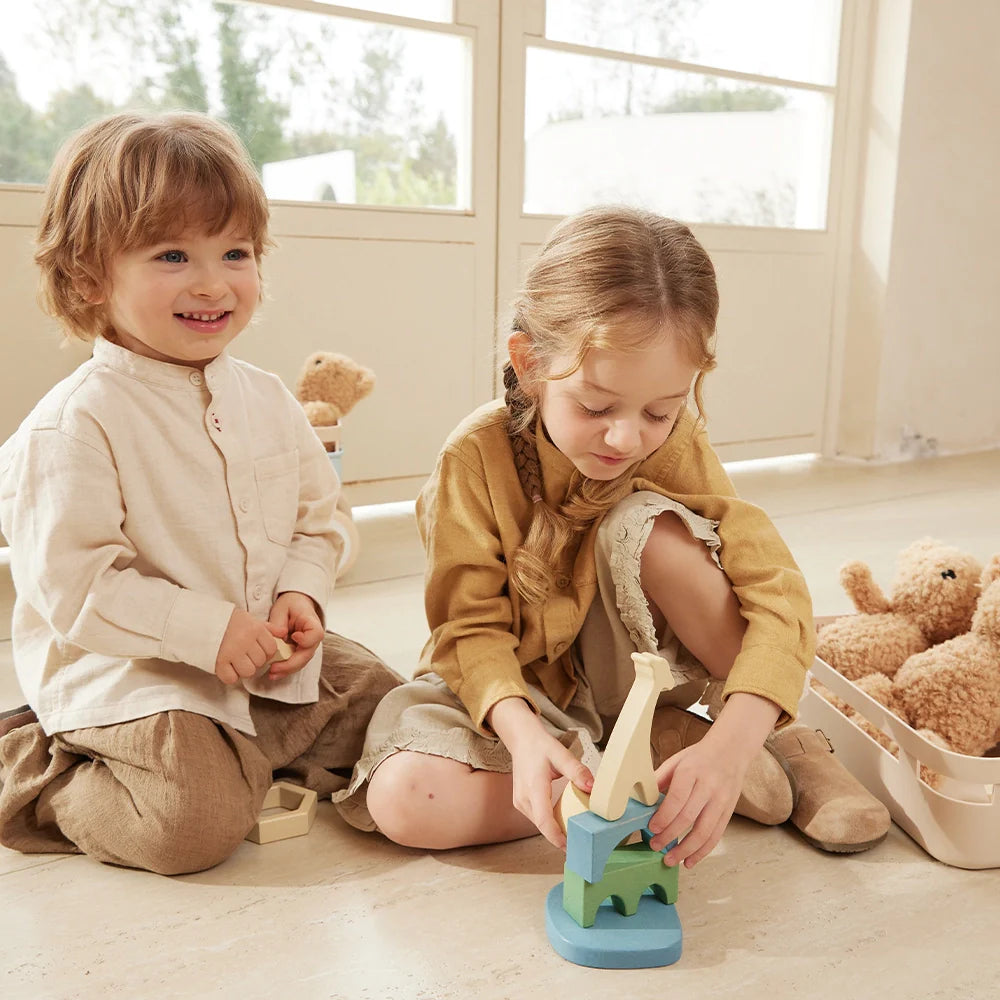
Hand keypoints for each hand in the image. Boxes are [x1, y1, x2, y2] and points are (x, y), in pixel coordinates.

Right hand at [215, 608, 285, 684]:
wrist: (204, 620)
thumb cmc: (229, 621)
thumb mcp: (251, 620)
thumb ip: (268, 628)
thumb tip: (284, 633)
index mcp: (255, 629)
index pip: (271, 649)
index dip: (266, 653)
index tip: (257, 651)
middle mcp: (245, 640)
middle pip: (260, 662)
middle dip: (255, 661)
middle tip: (244, 656)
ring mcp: (232, 651)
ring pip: (249, 671)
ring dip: (243, 670)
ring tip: (236, 662)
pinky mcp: (219, 661)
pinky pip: (231, 678)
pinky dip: (230, 676)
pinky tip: (227, 668)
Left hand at [265, 591, 323, 678]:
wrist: (296, 604)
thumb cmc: (291, 605)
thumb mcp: (282, 608)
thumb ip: (279, 623)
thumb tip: (279, 637)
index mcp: (312, 623)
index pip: (315, 635)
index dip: (306, 640)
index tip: (294, 637)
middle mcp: (313, 638)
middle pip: (307, 654)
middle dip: (290, 664)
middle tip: (274, 668)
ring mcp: (308, 646)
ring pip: (301, 662)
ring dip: (287, 670)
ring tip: (271, 674)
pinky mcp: (300, 652)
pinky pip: (295, 663)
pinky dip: (285, 669)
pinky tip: (274, 672)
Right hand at [489, 697, 593, 849]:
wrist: (521, 739)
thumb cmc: (540, 746)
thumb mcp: (560, 754)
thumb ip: (577, 770)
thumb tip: (593, 786)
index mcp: (534, 787)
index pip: (544, 820)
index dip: (556, 837)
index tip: (570, 847)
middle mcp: (524, 798)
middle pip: (543, 826)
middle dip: (560, 838)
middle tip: (581, 845)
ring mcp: (520, 802)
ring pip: (539, 824)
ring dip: (555, 832)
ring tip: (575, 837)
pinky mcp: (521, 803)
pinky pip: (537, 819)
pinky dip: (549, 824)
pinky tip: (563, 825)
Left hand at [647, 733, 746, 867]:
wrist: (731, 751)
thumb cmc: (699, 757)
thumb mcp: (676, 761)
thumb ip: (659, 779)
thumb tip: (642, 799)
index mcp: (691, 771)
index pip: (677, 798)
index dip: (664, 816)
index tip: (652, 828)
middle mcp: (708, 787)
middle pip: (688, 817)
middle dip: (670, 836)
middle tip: (655, 846)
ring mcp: (721, 801)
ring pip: (704, 832)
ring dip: (686, 850)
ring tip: (670, 860)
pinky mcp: (728, 813)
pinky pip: (715, 837)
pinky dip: (702, 852)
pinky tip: (689, 861)